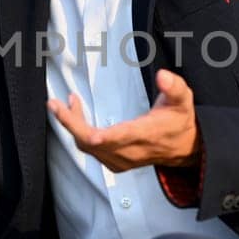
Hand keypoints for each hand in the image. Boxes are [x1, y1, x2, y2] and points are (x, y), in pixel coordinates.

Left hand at [47, 69, 200, 171]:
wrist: (184, 148)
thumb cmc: (179, 121)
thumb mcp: (183, 100)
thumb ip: (174, 87)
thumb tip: (163, 76)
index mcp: (145, 134)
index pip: (120, 137)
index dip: (100, 136)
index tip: (86, 129)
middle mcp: (130, 151)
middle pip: (92, 142)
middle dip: (70, 123)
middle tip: (54, 104)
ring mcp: (120, 159)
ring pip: (86, 146)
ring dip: (72, 125)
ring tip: (64, 103)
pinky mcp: (114, 162)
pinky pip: (89, 150)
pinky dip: (78, 133)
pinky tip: (75, 115)